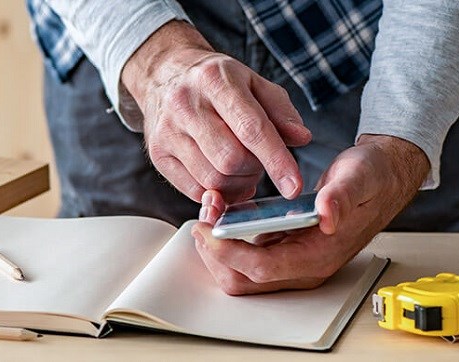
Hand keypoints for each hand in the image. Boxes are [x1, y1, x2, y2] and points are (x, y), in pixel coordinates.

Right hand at [121, 21, 310, 202]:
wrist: (166, 74)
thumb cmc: (218, 82)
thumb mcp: (255, 83)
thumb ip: (281, 112)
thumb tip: (301, 138)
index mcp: (215, 81)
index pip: (250, 128)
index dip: (276, 160)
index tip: (293, 186)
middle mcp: (185, 104)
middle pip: (230, 160)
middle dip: (255, 170)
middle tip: (259, 161)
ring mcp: (167, 131)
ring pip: (212, 180)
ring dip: (238, 183)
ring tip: (242, 167)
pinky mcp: (157, 154)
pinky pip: (194, 190)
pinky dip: (218, 192)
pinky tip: (225, 177)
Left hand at [193, 135, 429, 294]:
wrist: (382, 178)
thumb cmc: (371, 178)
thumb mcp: (358, 178)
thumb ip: (341, 196)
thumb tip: (327, 214)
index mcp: (320, 255)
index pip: (263, 269)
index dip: (229, 253)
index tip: (207, 229)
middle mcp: (305, 265)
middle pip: (245, 279)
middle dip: (215, 253)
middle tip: (202, 218)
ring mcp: (294, 258)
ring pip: (242, 270)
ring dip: (218, 246)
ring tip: (210, 210)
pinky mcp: (287, 246)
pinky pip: (249, 253)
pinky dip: (229, 237)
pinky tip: (224, 209)